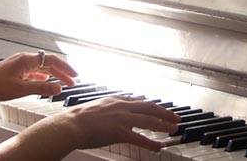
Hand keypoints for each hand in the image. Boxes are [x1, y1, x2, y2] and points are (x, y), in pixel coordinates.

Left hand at [0, 51, 78, 101]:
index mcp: (26, 60)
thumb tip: (58, 88)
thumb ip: (41, 89)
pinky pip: (32, 72)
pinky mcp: (13, 71)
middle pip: (47, 64)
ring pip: (40, 68)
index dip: (65, 68)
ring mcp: (18, 65)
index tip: (74, 76)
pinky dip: (41, 77)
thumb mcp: (20, 89)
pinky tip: (43, 82)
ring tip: (61, 83)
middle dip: (61, 72)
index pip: (52, 60)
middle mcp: (23, 59)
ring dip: (52, 75)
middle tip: (71, 82)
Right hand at [36, 96, 181, 151]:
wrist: (70, 125)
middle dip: (164, 112)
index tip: (159, 108)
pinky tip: (158, 147)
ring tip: (172, 129)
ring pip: (149, 120)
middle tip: (175, 117)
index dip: (151, 105)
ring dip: (163, 125)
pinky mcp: (120, 131)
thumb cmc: (77, 119)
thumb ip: (107, 108)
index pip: (138, 101)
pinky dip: (151, 143)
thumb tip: (109, 112)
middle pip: (149, 107)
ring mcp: (122, 118)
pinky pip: (140, 138)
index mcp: (114, 100)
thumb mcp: (95, 107)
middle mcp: (121, 106)